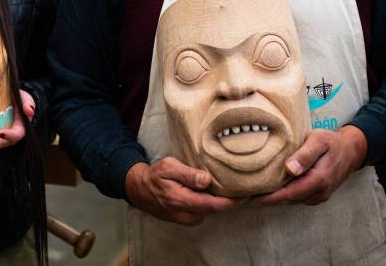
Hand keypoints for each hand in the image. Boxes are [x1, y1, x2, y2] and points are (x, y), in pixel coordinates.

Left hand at [0, 89, 35, 153]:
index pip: (16, 135)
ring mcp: (1, 135)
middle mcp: (10, 135)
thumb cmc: (22, 100)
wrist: (15, 100)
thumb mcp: (27, 100)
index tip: (0, 133)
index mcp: (20, 129)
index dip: (8, 135)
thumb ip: (28, 104)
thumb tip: (29, 110)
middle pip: (1, 143)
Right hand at [125, 158, 242, 224]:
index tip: (247, 195)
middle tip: (246, 188)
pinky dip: (211, 203)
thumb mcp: (168, 167)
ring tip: (232, 187)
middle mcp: (186, 214)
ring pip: (210, 211)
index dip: (232, 202)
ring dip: (221, 201)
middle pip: (215, 209)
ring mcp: (186, 219)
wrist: (139, 190)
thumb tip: (207, 180)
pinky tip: (215, 192)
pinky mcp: (186, 218)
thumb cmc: (154, 176)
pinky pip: (203, 211)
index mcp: (183, 201)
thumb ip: (188, 174)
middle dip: (231, 201)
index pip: (214, 205)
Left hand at [251, 125, 366, 205]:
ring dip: (272, 197)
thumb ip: (305, 154)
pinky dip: (281, 193)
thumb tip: (290, 169)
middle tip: (241, 195)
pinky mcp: (315, 195)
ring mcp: (317, 196)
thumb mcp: (319, 141)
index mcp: (318, 180)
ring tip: (249, 191)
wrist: (351, 151)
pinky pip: (295, 196)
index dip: (267, 198)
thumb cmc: (332, 142)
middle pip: (286, 199)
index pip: (288, 194)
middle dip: (264, 199)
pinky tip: (267, 186)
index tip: (248, 198)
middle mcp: (318, 193)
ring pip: (290, 199)